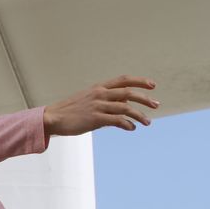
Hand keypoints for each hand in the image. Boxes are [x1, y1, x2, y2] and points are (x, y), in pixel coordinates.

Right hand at [43, 75, 159, 135]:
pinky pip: (117, 120)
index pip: (124, 80)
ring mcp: (97, 106)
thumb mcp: (89, 99)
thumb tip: (125, 103)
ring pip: (126, 108)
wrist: (53, 118)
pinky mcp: (94, 119)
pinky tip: (132, 128)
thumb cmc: (71, 110)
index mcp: (99, 88)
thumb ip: (106, 100)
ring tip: (148, 122)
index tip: (153, 85)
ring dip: (140, 115)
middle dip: (145, 99)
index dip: (140, 81)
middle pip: (129, 93)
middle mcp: (100, 94)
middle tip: (156, 105)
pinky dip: (127, 124)